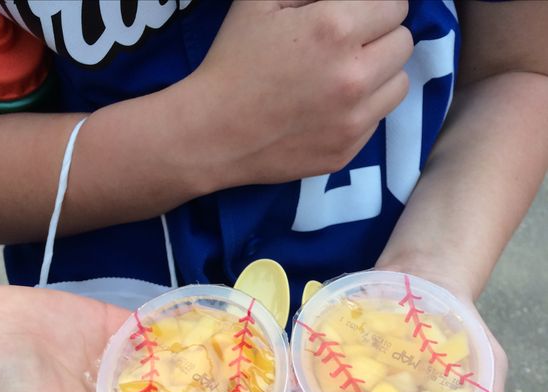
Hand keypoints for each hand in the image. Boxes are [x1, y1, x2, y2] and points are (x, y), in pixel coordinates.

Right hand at [192, 0, 411, 184]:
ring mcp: (353, 120)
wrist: (213, 133)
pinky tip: (330, 107)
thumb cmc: (233, 61)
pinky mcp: (346, 151)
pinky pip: (377, 121)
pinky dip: (363, 110)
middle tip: (349, 44)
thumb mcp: (262, 0)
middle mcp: (354, 76)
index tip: (358, 13)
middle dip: (381, 36)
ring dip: (381, 75)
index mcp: (336, 28)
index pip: (395, 4)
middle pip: (403, 43)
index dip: (377, 5)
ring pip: (400, 85)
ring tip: (346, 75)